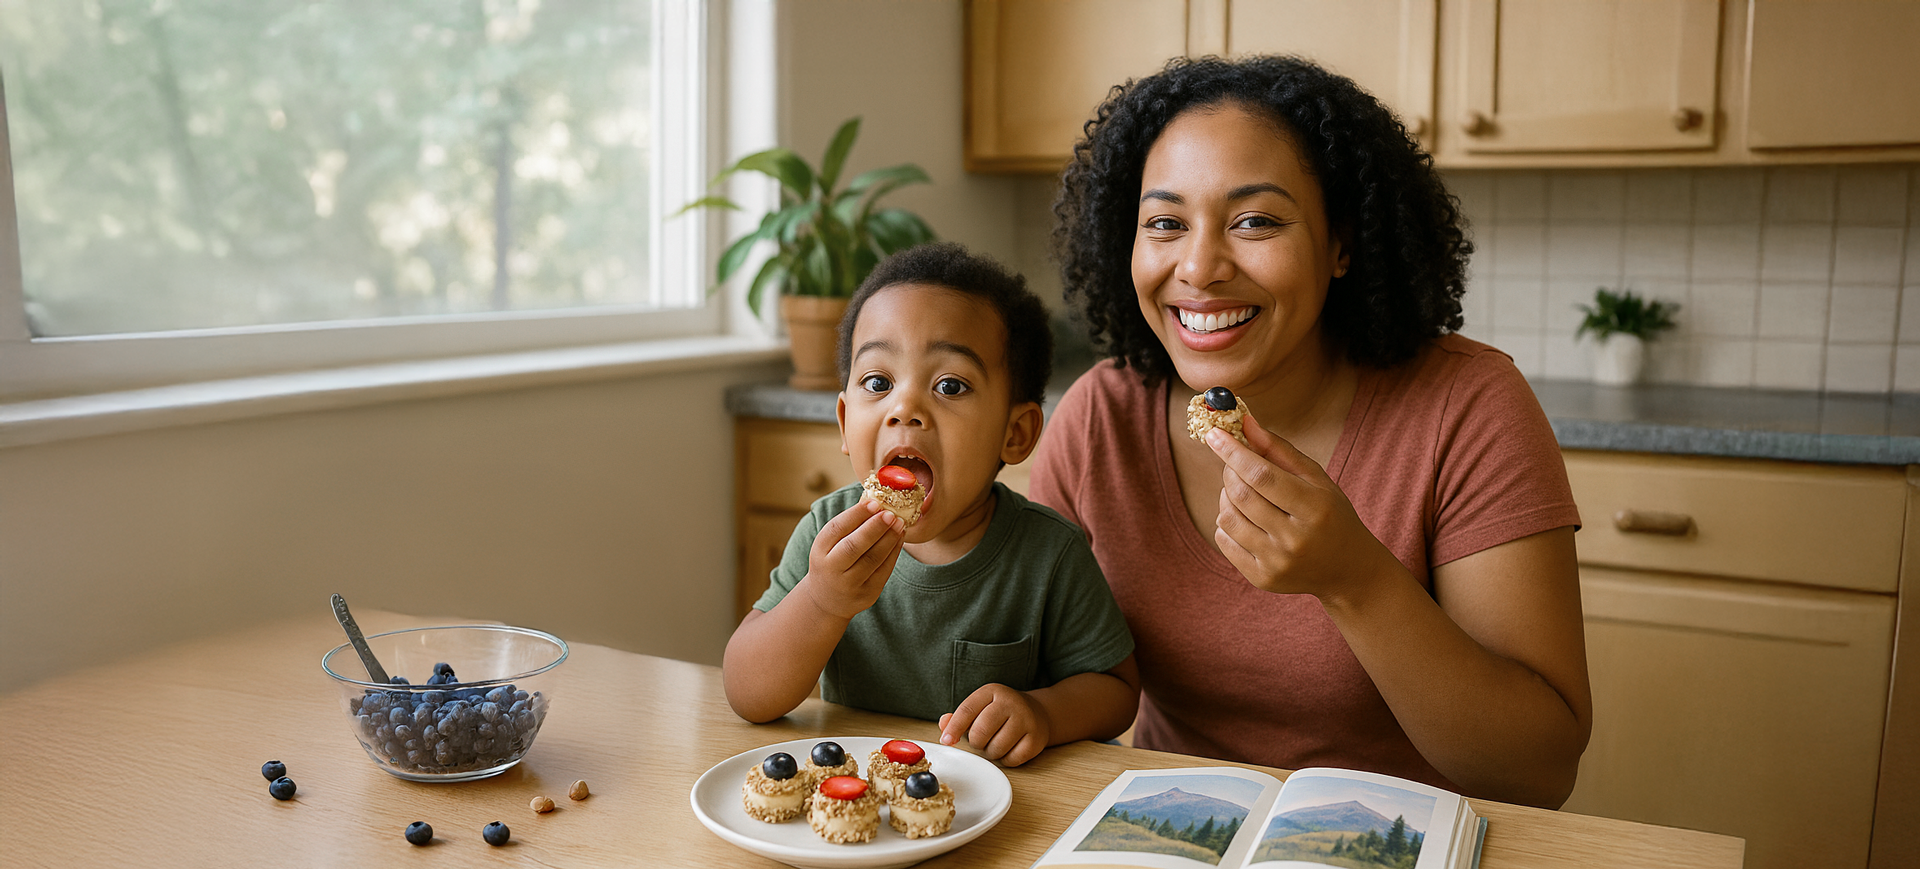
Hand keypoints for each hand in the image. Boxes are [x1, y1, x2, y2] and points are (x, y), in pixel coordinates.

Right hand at [796, 498, 905, 620]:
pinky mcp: (867, 595)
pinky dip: (894, 553)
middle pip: (853, 547)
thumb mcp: (830, 545)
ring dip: (889, 539)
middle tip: (891, 513)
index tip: (874, 502)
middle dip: (874, 528)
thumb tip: (875, 502)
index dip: (856, 514)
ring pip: (872, 559)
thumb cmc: (832, 561)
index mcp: (819, 551)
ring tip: (900, 523)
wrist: (826, 600)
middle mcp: (831, 569)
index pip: (836, 529)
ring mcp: (849, 585)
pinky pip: (884, 571)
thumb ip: (848, 526)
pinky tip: (899, 539)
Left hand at [938, 683, 1050, 766]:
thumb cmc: (1000, 712)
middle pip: (980, 733)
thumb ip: (959, 717)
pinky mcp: (1036, 739)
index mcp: (992, 691)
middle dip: (976, 743)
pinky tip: (1009, 748)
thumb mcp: (980, 707)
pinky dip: (1006, 759)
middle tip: (981, 740)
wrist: (1037, 712)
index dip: (954, 728)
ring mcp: (1026, 720)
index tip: (946, 741)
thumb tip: (944, 725)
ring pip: (995, 749)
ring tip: (996, 742)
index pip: (967, 710)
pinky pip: (1011, 760)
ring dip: (991, 752)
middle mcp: (1011, 703)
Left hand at [1205, 412, 1400, 600]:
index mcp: (1315, 508)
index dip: (1234, 452)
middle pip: (1242, 495)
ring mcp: (1277, 563)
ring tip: (1241, 492)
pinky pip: (1224, 541)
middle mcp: (1296, 539)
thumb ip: (1280, 450)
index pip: (1262, 476)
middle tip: (1234, 463)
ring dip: (1225, 496)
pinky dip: (1225, 522)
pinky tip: (1243, 517)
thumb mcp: (1316, 479)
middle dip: (1230, 471)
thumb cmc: (1331, 515)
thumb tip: (1244, 423)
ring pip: (1228, 517)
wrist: (1348, 570)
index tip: (1215, 434)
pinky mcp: (1263, 579)